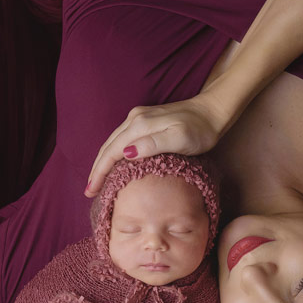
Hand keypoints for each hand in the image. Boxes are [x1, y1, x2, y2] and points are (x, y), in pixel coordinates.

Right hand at [84, 92, 229, 197]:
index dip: (100, 172)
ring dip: (103, 161)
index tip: (91, 190)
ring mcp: (139, 117)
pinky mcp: (145, 119)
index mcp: (140, 125)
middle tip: (89, 190)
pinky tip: (114, 163)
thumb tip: (126, 152)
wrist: (212, 112)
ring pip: (113, 142)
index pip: (112, 151)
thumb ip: (153, 144)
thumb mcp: (179, 139)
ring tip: (97, 180)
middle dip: (97, 169)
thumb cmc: (200, 130)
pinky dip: (113, 153)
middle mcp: (135, 118)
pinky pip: (122, 139)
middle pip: (108, 146)